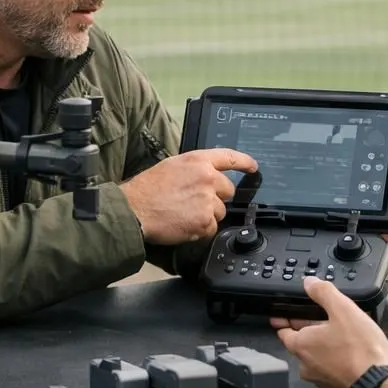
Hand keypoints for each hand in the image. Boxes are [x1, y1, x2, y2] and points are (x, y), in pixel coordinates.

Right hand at [120, 148, 256, 245]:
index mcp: (198, 161)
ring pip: (220, 211)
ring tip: (184, 214)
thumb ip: (194, 169)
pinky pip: (212, 228)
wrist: (134, 210)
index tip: (253, 167)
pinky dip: (201, 230)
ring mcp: (208, 200)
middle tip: (195, 202)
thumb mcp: (172, 167)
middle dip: (216, 198)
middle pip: (228, 191)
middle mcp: (208, 178)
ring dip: (207, 215)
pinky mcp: (205, 220)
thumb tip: (207, 175)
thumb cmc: (146, 190)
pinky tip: (184, 224)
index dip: (245, 162)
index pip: (229, 157)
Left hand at [272, 277, 387, 387]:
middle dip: (306, 331)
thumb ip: (324, 293)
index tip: (281, 317)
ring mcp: (320, 379)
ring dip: (322, 346)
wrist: (379, 384)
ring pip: (316, 357)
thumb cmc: (361, 351)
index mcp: (302, 345)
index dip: (284, 321)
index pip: (283, 331)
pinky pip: (330, 369)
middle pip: (300, 343)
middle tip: (314, 320)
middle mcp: (306, 365)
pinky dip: (335, 359)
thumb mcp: (343, 310)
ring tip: (337, 334)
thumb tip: (310, 283)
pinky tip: (348, 352)